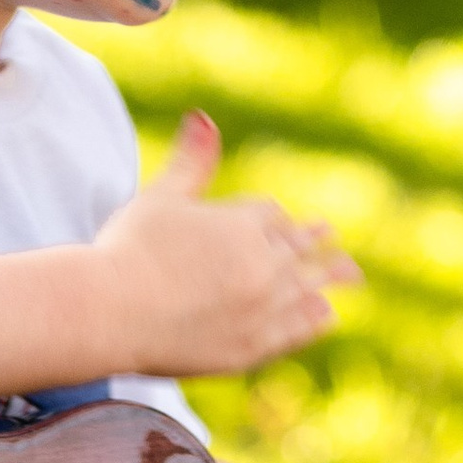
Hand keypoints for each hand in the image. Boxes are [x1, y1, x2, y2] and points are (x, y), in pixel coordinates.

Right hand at [92, 113, 357, 379]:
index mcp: (243, 223)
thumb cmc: (127, 251)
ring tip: (353, 275)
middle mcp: (262, 263)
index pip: (272, 216)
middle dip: (315, 243)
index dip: (277, 220)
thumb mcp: (161, 197)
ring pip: (308, 287)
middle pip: (298, 249)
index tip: (286, 223)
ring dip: (331, 277)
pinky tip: (326, 315)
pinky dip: (315, 319)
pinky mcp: (253, 346)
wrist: (110, 312)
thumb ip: (192, 161)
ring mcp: (262, 307)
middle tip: (332, 240)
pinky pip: (297, 329)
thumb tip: (203, 116)